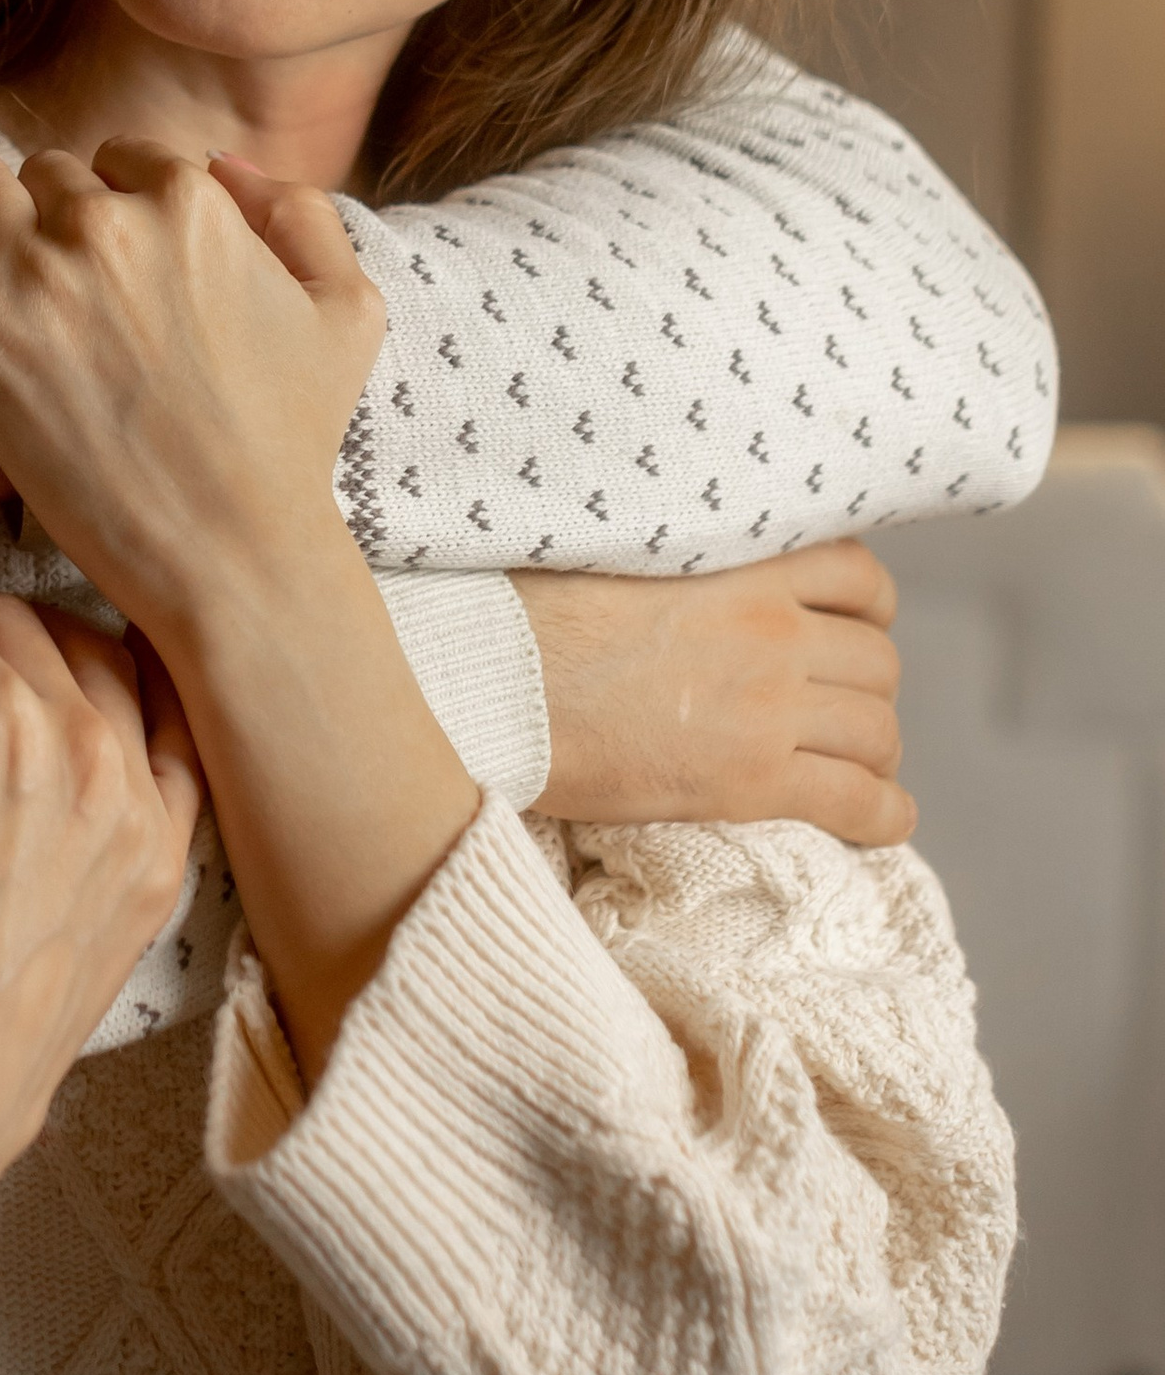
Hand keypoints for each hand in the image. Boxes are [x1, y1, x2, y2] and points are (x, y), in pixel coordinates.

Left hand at [0, 139, 382, 637]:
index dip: (117, 202)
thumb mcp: (346, 310)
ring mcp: (35, 270)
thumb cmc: (289, 441)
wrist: (226, 545)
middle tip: (59, 276)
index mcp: (192, 201)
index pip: (124, 157)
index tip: (113, 253)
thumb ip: (299, 214)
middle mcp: (107, 220)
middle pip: (50, 172)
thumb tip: (227, 164)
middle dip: (53, 212)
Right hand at [518, 543, 912, 842]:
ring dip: (874, 751)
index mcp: (740, 567)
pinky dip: (884, 814)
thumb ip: (676, 563)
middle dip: (866, 690)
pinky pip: (857, 801)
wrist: (490, 680)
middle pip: (876, 662)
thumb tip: (672, 574)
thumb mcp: (613, 552)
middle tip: (837, 714)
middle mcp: (772, 632)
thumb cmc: (523, 614)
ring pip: (877, 730)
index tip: (852, 629)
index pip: (857, 575)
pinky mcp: (750, 780)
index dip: (867, 609)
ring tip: (854, 769)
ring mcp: (768, 708)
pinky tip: (883, 822)